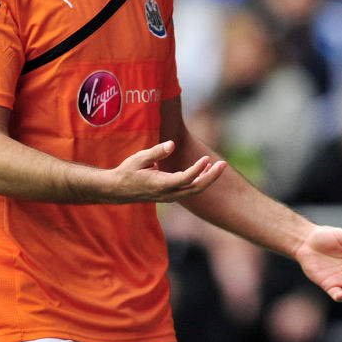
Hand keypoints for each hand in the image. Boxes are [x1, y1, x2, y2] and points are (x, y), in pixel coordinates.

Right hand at [104, 140, 226, 202]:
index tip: (207, 157)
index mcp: (160, 185)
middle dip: (212, 177)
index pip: (185, 179)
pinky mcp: (170, 196)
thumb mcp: (139, 158)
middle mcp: (167, 194)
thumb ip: (156, 152)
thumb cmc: (127, 171)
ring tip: (219, 166)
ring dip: (207, 179)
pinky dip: (199, 181)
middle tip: (224, 164)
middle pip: (195, 189)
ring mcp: (169, 197)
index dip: (198, 169)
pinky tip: (206, 169)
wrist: (116, 190)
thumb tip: (172, 144)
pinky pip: (188, 190)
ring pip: (193, 191)